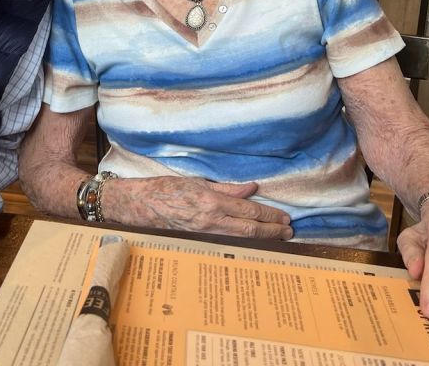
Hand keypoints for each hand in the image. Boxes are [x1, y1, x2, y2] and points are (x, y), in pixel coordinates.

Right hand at [102, 176, 292, 240]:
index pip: (249, 210)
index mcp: (211, 201)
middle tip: (288, 232)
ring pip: (241, 240)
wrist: (139, 206)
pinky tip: (254, 246)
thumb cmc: (166, 189)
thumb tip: (251, 188)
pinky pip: (226, 245)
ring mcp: (204, 235)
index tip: (284, 218)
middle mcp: (210, 220)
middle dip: (272, 231)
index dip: (269, 215)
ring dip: (262, 240)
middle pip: (249, 229)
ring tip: (278, 240)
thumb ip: (226, 188)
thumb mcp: (198, 182)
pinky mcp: (198, 243)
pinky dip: (244, 245)